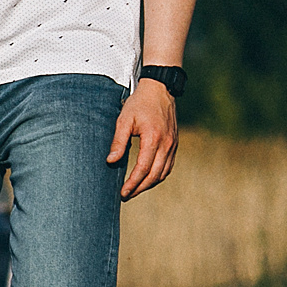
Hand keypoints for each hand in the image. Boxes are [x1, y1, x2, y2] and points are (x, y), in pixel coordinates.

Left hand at [109, 80, 179, 199]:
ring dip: (150, 184)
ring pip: (164, 172)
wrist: (160, 90)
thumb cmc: (139, 104)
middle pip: (155, 175)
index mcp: (153, 139)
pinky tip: (148, 178)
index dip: (133, 183)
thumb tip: (111, 161)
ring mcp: (173, 144)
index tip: (123, 192)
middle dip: (140, 188)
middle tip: (126, 196)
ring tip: (135, 190)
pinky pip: (168, 165)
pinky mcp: (174, 143)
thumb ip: (118, 141)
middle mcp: (167, 144)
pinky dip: (158, 175)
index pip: (143, 168)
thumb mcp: (124, 119)